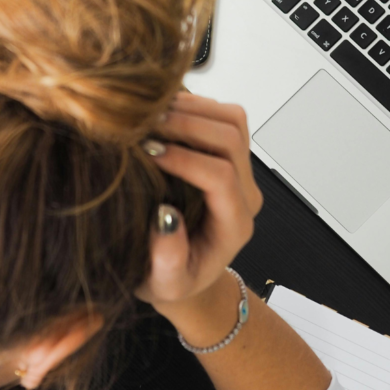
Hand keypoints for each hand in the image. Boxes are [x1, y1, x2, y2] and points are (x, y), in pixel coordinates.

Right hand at [136, 92, 261, 313]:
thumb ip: (168, 260)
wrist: (184, 272)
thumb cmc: (172, 280)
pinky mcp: (228, 154)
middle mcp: (244, 193)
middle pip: (231, 139)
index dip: (185, 159)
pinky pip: (222, 115)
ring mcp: (240, 170)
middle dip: (187, 125)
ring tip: (151, 114)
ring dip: (192, 109)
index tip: (148, 153)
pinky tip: (160, 113)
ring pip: (232, 119)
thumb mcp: (165, 284)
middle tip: (144, 125)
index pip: (220, 177)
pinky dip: (193, 105)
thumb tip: (165, 217)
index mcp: (234, 225)